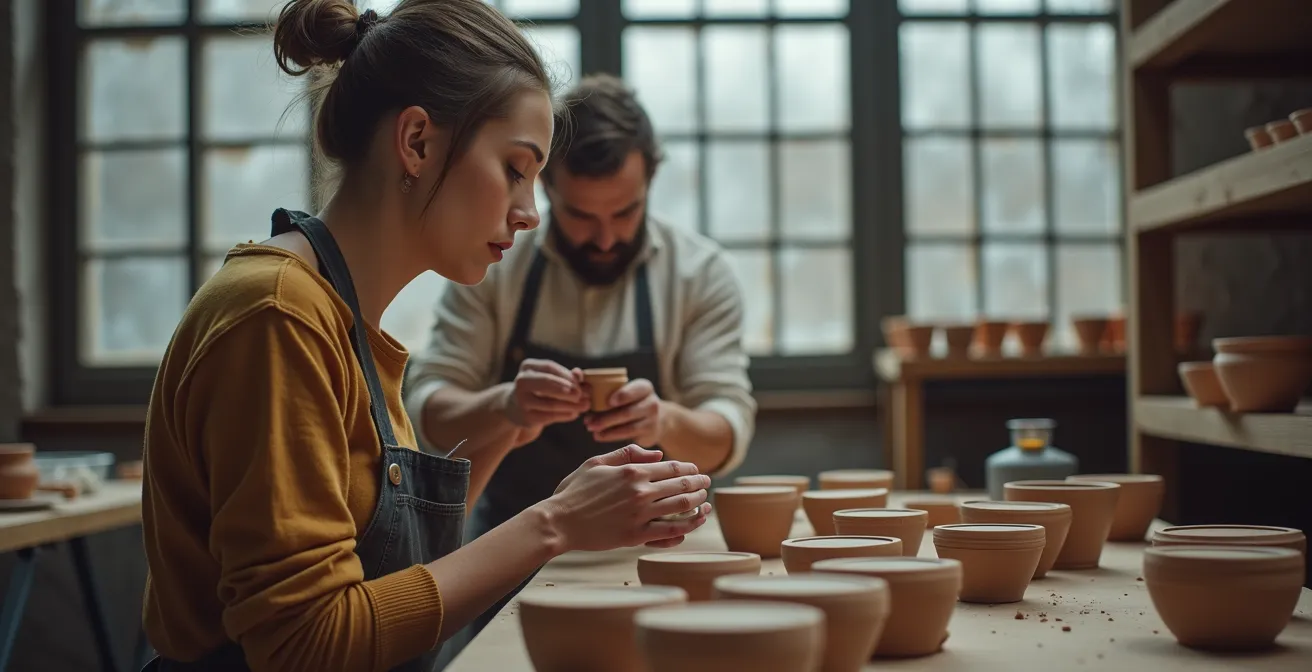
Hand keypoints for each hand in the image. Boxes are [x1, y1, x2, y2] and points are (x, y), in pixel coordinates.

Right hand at [505, 359, 589, 429]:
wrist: (516, 407)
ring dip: (571, 405)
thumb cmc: (540, 389)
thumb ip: (566, 375)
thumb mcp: (550, 378)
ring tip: (585, 405)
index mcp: (528, 366)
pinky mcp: (526, 418)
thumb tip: (579, 373)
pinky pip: (549, 417)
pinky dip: (565, 415)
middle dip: (567, 389)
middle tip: (582, 394)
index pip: (550, 368)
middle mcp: (521, 381)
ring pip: (550, 403)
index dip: (567, 375)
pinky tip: (574, 413)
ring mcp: (522, 400)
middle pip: (547, 383)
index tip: (582, 382)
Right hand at [541, 444, 710, 552]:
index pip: (671, 468)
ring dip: (699, 502)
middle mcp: (640, 491)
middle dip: (699, 483)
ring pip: (681, 506)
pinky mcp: (636, 536)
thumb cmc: (574, 491)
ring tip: (705, 501)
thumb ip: (627, 453)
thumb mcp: (596, 462)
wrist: (559, 522)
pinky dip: (688, 526)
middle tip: (707, 483)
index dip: (689, 469)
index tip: (696, 470)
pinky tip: (696, 522)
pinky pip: (670, 531)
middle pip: (682, 485)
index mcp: (631, 471)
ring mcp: (639, 514)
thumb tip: (657, 453)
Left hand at [583, 378, 663, 445]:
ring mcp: (652, 420)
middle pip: (628, 411)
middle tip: (588, 421)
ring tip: (591, 429)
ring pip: (628, 426)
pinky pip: (628, 436)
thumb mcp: (626, 393)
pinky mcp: (649, 434)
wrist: (656, 419)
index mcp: (644, 387)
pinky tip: (599, 436)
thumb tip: (582, 391)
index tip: (609, 401)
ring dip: (607, 429)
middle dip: (606, 417)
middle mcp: (652, 402)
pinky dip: (611, 436)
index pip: (636, 389)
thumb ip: (607, 392)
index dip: (623, 395)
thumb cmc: (631, 403)